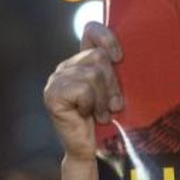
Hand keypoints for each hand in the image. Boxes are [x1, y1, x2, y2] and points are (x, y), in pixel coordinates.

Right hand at [43, 22, 123, 161]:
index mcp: (83, 61)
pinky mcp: (52, 94)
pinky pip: (82, 89)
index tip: (120, 58)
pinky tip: (88, 115)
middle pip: (99, 57)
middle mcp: (67, 66)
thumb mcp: (117, 91)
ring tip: (102, 113)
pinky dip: (92, 105)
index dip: (107, 38)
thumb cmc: (110, 120)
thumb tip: (127, 54)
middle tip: (113, 105)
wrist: (94, 149)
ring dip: (103, 99)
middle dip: (112, 84)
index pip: (92, 30)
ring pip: (92, 75)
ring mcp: (57, 79)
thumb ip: (118, 71)